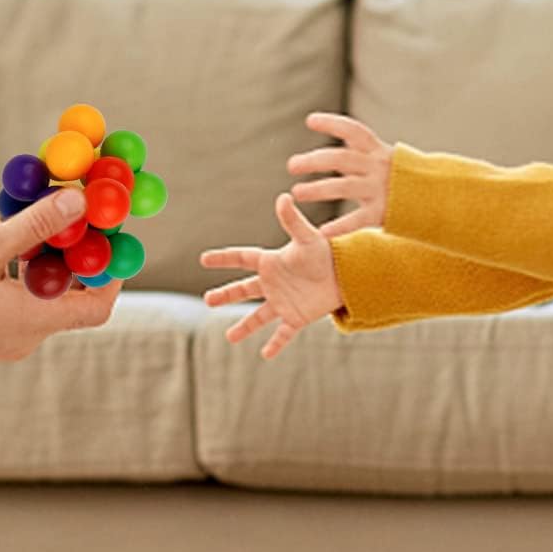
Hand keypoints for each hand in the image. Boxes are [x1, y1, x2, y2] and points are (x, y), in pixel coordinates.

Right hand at [0, 188, 121, 373]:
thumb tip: (78, 203)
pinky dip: (10, 268)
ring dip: (34, 254)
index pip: (98, 305)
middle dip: (69, 253)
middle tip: (67, 217)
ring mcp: (5, 337)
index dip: (111, 273)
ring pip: (35, 291)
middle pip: (67, 294)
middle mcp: (28, 334)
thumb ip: (36, 225)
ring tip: (17, 217)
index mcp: (37, 319)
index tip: (110, 240)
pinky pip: (10, 298)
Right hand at [200, 191, 342, 358]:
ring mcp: (283, 302)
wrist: (348, 274)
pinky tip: (265, 354)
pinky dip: (275, 344)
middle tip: (208, 300)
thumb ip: (292, 221)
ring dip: (244, 327)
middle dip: (225, 295)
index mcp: (271, 262)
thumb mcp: (308, 237)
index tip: (204, 258)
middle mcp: (273, 283)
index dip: (223, 258)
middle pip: (243, 290)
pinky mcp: (296, 318)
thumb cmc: (327, 252)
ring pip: (258, 316)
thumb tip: (283, 197)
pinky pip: (282, 333)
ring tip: (230, 337)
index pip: (242, 258)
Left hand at [287, 112, 392, 236]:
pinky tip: (321, 231)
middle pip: (342, 159)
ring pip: (343, 187)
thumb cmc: (404, 178)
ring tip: (296, 192)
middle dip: (314, 161)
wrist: (439, 200)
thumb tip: (338, 131)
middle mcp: (378, 166)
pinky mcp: (382, 212)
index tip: (309, 120)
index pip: (354, 131)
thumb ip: (362, 149)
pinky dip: (339, 226)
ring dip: (318, 189)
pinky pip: (356, 220)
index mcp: (378, 151)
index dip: (332, 123)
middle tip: (291, 165)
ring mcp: (380, 189)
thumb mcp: (386, 158)